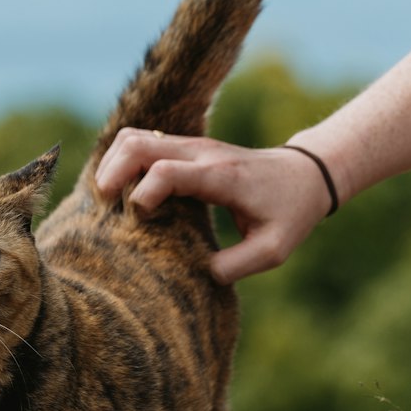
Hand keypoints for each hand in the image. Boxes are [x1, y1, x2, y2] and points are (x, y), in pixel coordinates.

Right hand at [95, 129, 332, 282]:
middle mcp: (200, 153)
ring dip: (112, 165)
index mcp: (220, 176)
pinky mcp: (186, 147)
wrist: (306, 173)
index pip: (166, 172)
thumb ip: (237, 266)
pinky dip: (122, 161)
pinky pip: (141, 142)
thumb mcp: (274, 249)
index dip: (142, 195)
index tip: (140, 220)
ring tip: (108, 199)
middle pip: (136, 144)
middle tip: (103, 206)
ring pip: (132, 137)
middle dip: (111, 174)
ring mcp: (191, 145)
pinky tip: (122, 190)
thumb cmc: (290, 212)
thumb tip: (198, 273)